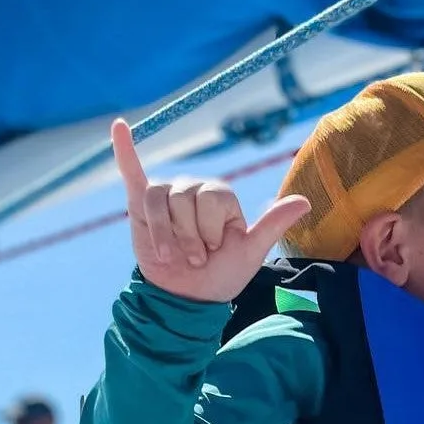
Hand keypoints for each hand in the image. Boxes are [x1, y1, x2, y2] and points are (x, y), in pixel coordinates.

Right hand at [111, 119, 310, 302]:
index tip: (214, 250)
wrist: (187, 298)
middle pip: (184, 200)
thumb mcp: (250, 252)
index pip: (212, 198)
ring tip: (173, 256)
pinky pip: (132, 172)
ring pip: (159, 201)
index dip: (210, 230)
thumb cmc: (221, 276)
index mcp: (220, 196)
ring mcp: (166, 195)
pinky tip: (118, 126)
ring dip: (165, 236)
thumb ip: (272, 224)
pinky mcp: (141, 204)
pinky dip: (124, 150)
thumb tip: (305, 201)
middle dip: (188, 237)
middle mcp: (193, 189)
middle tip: (193, 258)